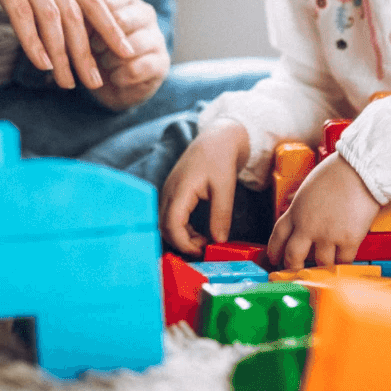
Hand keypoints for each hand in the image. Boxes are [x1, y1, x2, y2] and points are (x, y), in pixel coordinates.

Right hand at [0, 0, 132, 87]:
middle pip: (77, 14)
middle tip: (97, 82)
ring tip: (68, 83)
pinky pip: (22, 12)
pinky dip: (34, 40)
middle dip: (89, 52)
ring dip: (63, 55)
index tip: (126, 50)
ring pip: (53, 18)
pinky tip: (41, 63)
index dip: (111, 26)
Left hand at [85, 0, 168, 111]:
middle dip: (100, 41)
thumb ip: (76, 21)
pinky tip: (115, 78)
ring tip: (104, 65)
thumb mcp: (82, 33)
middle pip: (120, 20)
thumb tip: (63, 16)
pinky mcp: (162, 63)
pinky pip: (138, 68)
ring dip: (110, 60)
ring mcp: (157, 37)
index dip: (85, 21)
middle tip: (92, 51)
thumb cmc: (94, 50)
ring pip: (131, 46)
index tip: (76, 35)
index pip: (104, 0)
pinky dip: (121, 76)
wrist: (112, 83)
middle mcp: (145, 13)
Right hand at [160, 121, 248, 255]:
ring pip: (166, 224)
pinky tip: (199, 233)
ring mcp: (169, 192)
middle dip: (182, 243)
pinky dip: (182, 229)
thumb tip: (218, 241)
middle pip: (164, 227)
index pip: (171, 225)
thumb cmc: (220, 158)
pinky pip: (171, 217)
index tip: (202, 251)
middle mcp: (169, 192)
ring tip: (204, 241)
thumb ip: (220, 215)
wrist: (217, 139)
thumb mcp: (225, 188)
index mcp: (180, 189)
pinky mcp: (174, 194)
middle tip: (204, 248)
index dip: (184, 243)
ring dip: (182, 237)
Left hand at [266, 153, 383, 269]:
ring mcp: (328, 235)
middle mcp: (308, 226)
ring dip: (323, 265)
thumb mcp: (309, 186)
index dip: (274, 250)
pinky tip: (344, 259)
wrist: (362, 170)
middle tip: (297, 271)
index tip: (275, 258)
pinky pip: (343, 261)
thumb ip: (302, 202)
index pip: (278, 236)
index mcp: (296, 210)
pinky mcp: (349, 240)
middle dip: (293, 267)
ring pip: (320, 263)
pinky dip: (343, 262)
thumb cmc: (339, 171)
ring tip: (327, 264)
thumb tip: (296, 206)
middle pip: (293, 256)